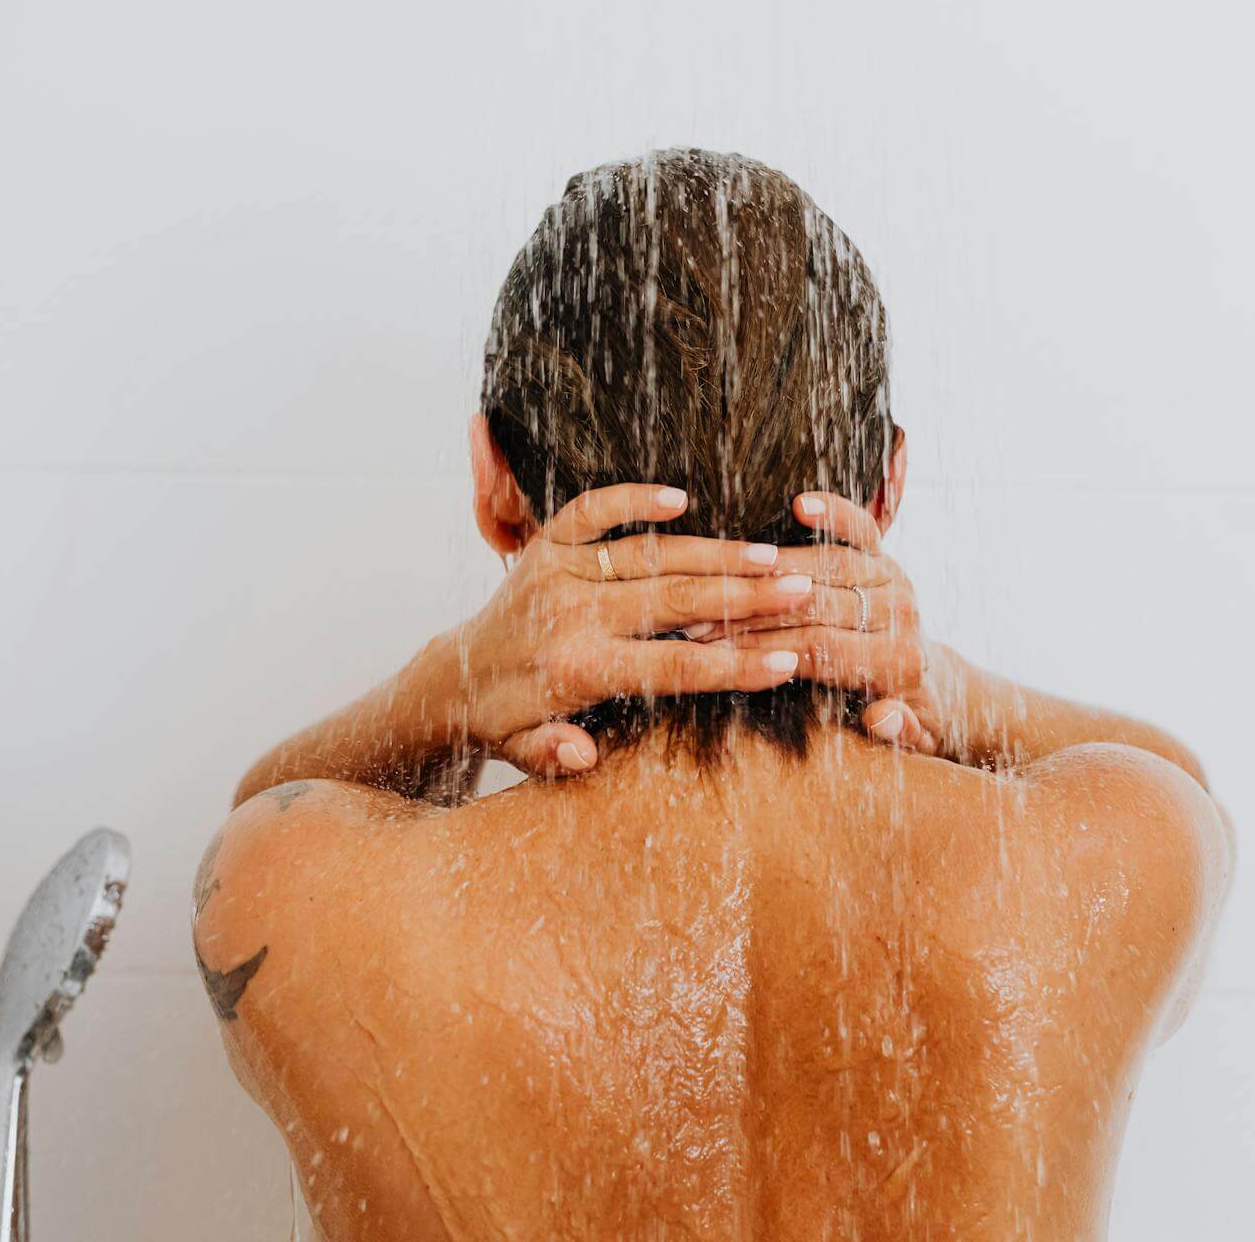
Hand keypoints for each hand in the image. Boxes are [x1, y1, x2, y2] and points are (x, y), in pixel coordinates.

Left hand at [445, 483, 818, 775]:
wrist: (452, 677)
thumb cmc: (508, 721)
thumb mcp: (527, 756)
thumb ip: (557, 755)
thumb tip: (585, 756)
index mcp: (576, 670)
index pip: (672, 668)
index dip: (732, 667)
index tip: (787, 661)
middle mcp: (570, 615)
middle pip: (675, 602)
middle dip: (744, 596)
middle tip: (802, 588)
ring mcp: (558, 573)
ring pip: (650, 555)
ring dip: (714, 552)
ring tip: (772, 553)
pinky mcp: (545, 544)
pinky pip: (592, 511)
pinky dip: (632, 498)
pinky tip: (681, 497)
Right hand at [707, 492, 942, 753]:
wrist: (933, 687)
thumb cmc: (903, 719)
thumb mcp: (907, 737)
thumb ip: (897, 731)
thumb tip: (883, 716)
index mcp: (897, 663)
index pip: (819, 650)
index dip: (763, 648)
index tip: (713, 652)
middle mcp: (899, 615)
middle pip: (816, 605)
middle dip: (754, 611)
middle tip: (697, 616)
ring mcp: (893, 581)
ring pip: (828, 565)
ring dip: (769, 570)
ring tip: (718, 577)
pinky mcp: (885, 557)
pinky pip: (860, 529)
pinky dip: (834, 514)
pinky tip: (800, 504)